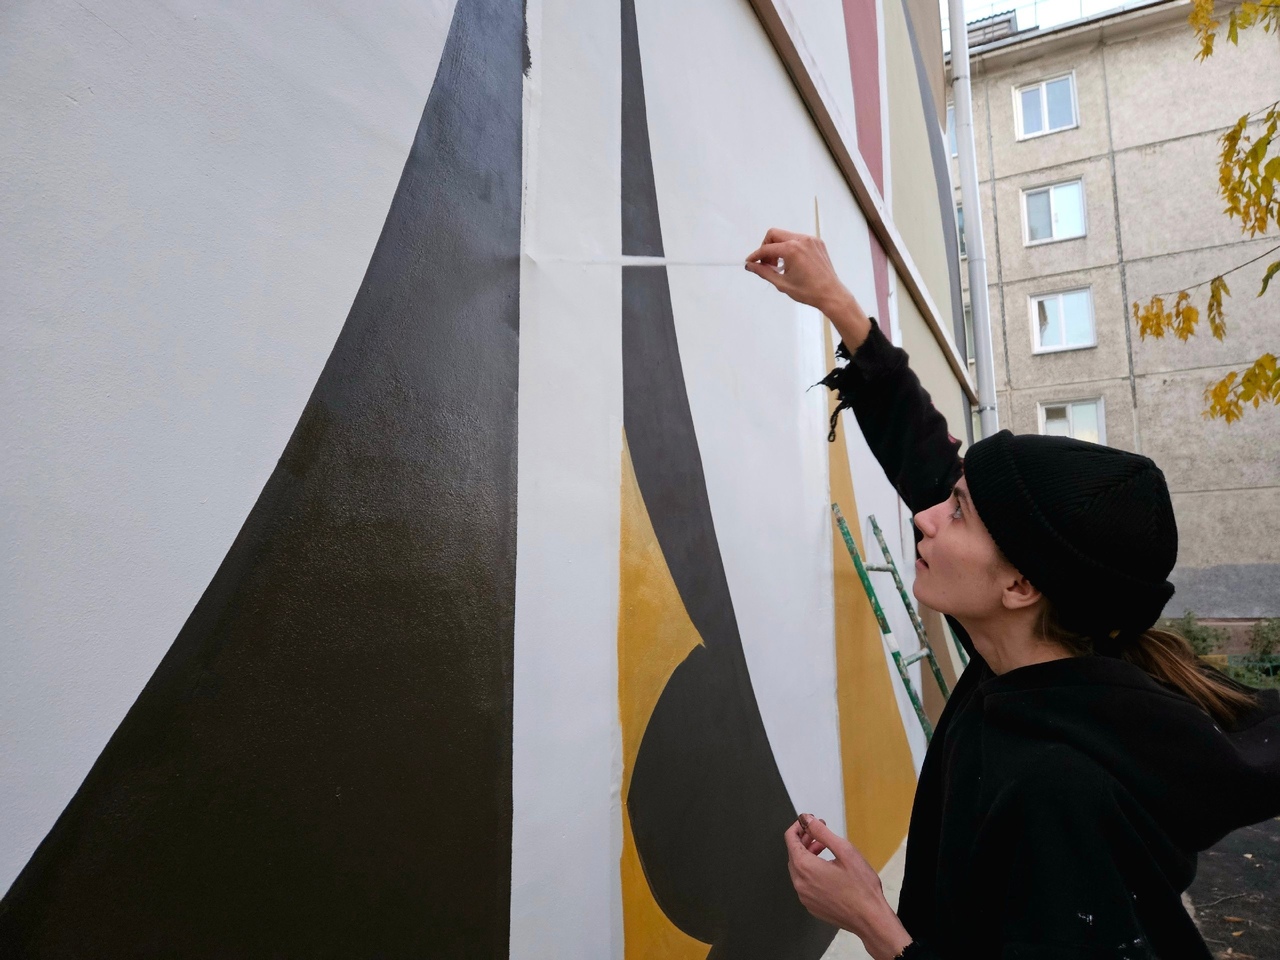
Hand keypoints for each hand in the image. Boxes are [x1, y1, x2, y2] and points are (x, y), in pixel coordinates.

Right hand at [745, 229, 870, 348]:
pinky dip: (791, 248)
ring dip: (778, 248)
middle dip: (766, 248)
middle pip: (774, 234)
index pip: (766, 249)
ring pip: (786, 236)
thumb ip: (763, 272)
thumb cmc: (809, 291)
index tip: (750, 262)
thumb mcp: (782, 283)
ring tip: (780, 266)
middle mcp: (802, 240)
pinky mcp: (817, 243)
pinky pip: (798, 240)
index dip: (755, 256)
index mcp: (792, 250)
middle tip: (766, 263)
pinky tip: (792, 263)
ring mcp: (811, 240)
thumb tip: (751, 266)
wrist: (831, 294)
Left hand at [785, 815, 912, 959]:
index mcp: (805, 867)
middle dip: (804, 840)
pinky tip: (826, 869)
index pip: (790, 839)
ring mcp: (804, 897)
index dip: (799, 826)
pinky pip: (805, 884)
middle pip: (794, 854)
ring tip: (824, 848)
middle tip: (819, 832)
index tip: (809, 820)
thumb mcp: (844, 851)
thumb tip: (806, 819)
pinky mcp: (812, 906)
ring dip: (808, 855)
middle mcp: (800, 883)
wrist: (870, 919)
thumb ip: (822, 832)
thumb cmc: (861, 886)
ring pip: (799, 869)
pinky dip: (811, 872)